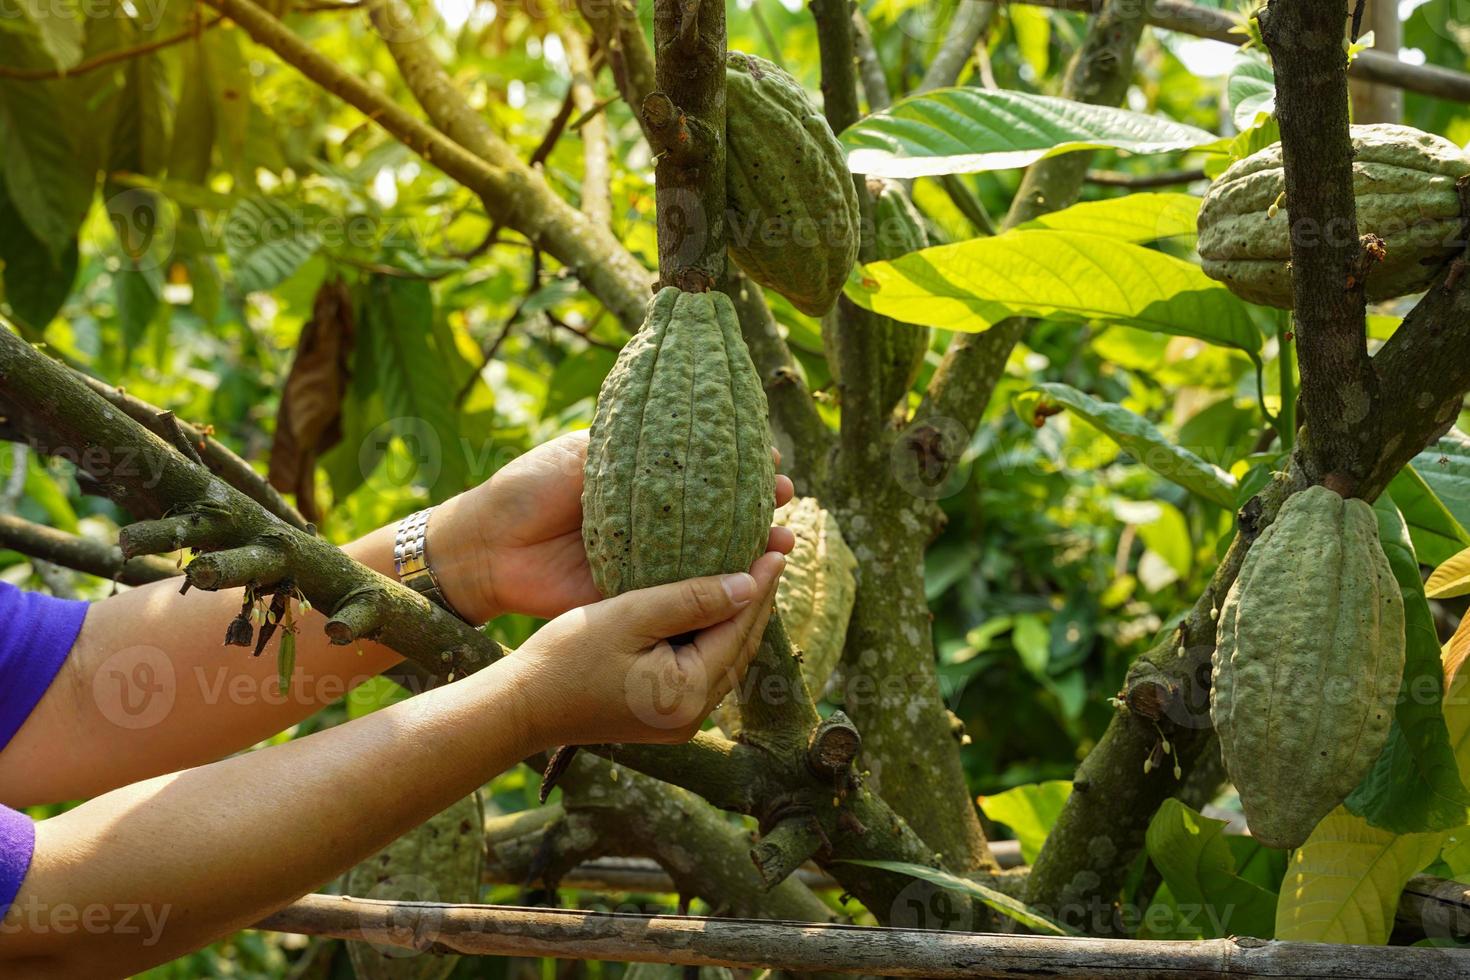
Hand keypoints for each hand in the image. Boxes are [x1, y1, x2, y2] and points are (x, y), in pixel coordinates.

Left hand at [432, 431, 794, 622]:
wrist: (487, 546)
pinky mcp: (635, 596)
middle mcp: (652, 520)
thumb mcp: (582, 454)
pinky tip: (749, 580)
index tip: (771, 458)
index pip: (703, 469)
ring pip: (711, 556)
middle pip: (718, 513)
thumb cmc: (527, 489)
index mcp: (641, 480)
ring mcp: (647, 560)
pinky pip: (683, 593)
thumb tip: (688, 429)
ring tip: (782, 540)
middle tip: (787, 498)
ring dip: (751, 549)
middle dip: (758, 506)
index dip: (739, 463)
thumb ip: (629, 447)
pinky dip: (718, 588)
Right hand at [504, 550, 784, 748]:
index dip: (760, 587)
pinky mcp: (665, 716)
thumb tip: (750, 585)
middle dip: (758, 601)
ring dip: (739, 617)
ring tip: (753, 573)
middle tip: (775, 553)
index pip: (740, 630)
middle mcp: (694, 715)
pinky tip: (716, 605)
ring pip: (726, 659)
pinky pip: (705, 668)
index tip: (776, 547)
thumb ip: (691, 600)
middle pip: (741, 648)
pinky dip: (715, 635)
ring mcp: (681, 721)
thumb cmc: (566, 656)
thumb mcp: (629, 616)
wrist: (521, 706)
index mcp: (690, 693)